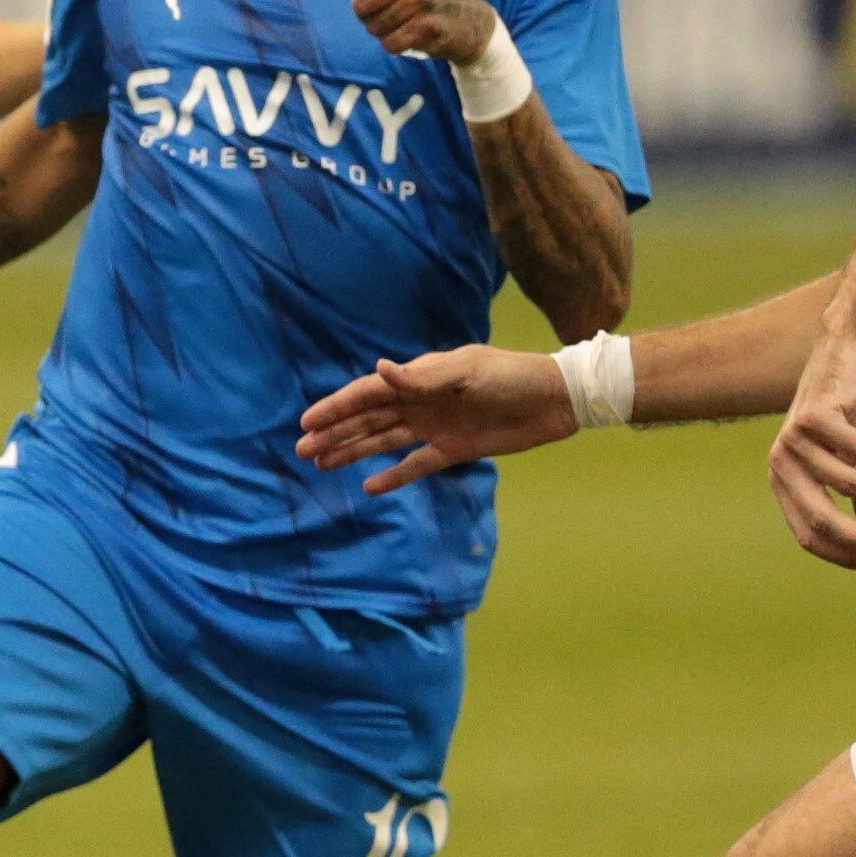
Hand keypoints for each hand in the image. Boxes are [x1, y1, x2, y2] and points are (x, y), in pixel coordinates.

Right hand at [296, 346, 572, 493]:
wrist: (553, 401)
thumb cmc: (511, 377)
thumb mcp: (467, 372)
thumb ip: (422, 378)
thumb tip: (379, 370)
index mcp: (420, 378)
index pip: (368, 394)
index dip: (336, 407)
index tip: (306, 422)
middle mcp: (421, 402)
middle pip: (368, 419)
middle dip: (335, 432)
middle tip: (302, 449)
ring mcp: (435, 427)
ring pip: (383, 441)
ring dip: (353, 451)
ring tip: (322, 463)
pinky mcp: (453, 450)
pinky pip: (415, 465)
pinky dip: (393, 475)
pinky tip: (369, 486)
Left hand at [306, 0, 499, 68]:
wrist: (477, 22)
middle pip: (362, 3)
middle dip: (368, 15)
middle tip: (389, 13)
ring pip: (374, 26)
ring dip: (382, 31)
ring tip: (404, 24)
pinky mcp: (429, 27)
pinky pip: (389, 43)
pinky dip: (394, 45)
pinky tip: (411, 37)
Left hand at [770, 325, 855, 569]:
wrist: (842, 354)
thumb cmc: (846, 414)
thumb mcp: (855, 463)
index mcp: (784, 481)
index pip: (808, 532)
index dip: (842, 552)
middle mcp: (781, 463)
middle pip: (821, 517)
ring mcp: (793, 438)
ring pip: (848, 482)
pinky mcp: (815, 414)